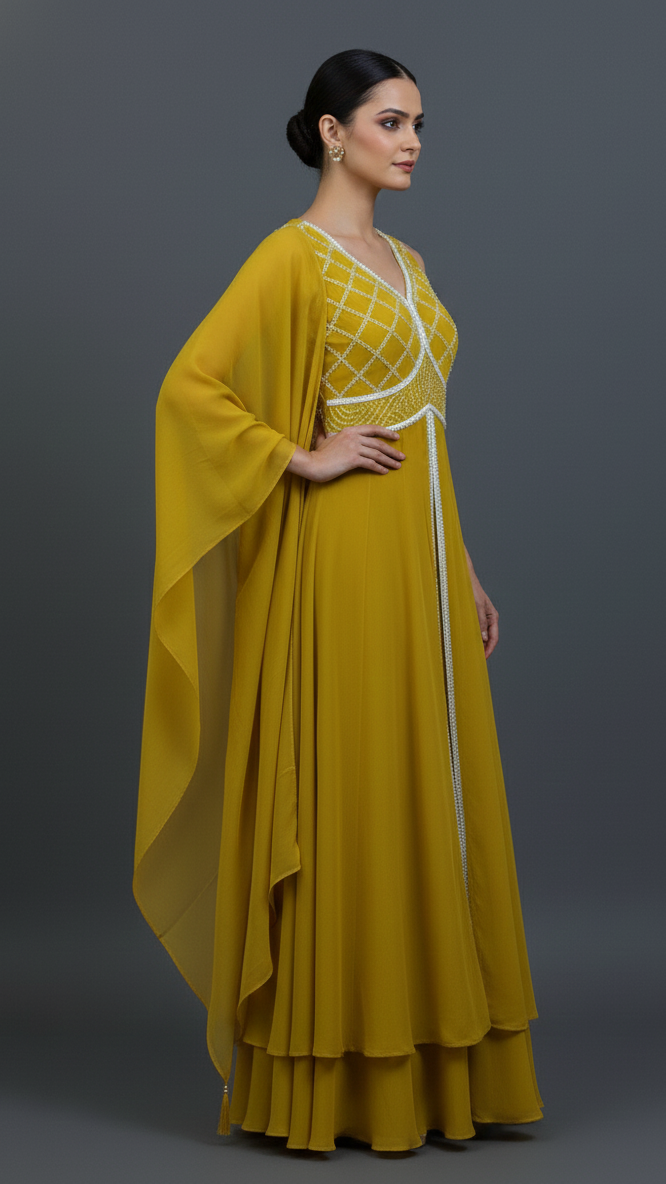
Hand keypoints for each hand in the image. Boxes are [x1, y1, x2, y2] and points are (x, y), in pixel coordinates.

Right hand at [288, 424, 404, 482]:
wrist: (312, 463)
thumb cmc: (318, 454)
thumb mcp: (325, 439)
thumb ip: (329, 434)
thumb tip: (326, 432)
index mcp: (350, 430)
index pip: (373, 429)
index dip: (386, 433)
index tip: (397, 437)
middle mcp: (354, 437)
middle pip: (378, 443)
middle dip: (392, 450)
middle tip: (402, 456)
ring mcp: (354, 447)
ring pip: (377, 454)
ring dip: (390, 460)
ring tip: (398, 466)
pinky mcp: (353, 459)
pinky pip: (371, 463)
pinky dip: (380, 468)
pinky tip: (385, 471)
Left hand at [464, 547, 498, 658]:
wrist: (462, 578)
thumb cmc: (471, 590)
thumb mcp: (477, 606)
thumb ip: (480, 622)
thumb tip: (483, 638)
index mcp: (492, 617)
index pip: (494, 638)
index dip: (489, 649)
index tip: (483, 659)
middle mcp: (488, 619)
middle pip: (488, 639)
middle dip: (483, 650)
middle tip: (475, 660)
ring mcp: (480, 618)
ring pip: (481, 635)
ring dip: (477, 644)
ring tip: (469, 654)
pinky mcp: (473, 616)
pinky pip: (474, 630)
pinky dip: (471, 637)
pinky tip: (464, 642)